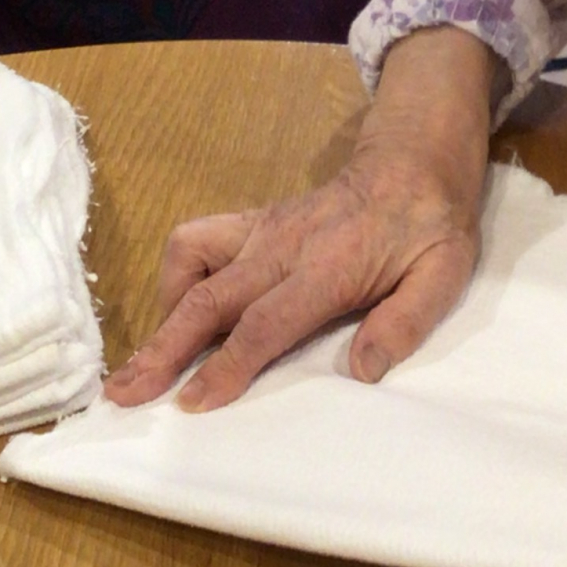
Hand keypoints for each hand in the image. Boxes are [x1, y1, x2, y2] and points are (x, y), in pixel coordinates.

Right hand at [102, 25, 496, 411]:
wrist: (414, 162)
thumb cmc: (430, 227)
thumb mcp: (443, 275)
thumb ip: (404, 323)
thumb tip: (361, 372)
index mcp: (329, 266)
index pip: (267, 322)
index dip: (226, 365)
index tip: (192, 404)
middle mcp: (283, 246)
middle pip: (209, 299)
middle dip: (162, 349)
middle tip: (122, 394)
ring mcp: (262, 230)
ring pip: (189, 263)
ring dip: (160, 313)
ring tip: (141, 364)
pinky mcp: (251, 223)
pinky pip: (196, 240)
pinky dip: (175, 276)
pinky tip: (176, 310)